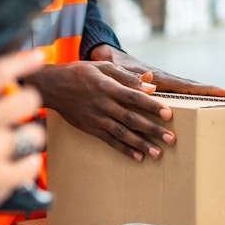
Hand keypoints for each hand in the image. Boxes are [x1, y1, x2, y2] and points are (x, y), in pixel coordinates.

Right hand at [0, 50, 45, 212]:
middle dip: (28, 103)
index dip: (21, 62)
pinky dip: (26, 164)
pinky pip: (33, 162)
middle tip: (17, 112)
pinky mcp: (1, 179)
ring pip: (34, 133)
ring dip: (26, 138)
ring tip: (8, 146)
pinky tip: (9, 165)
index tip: (37, 56)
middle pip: (27, 99)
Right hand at [25, 60, 172, 161]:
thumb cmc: (80, 73)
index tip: (169, 114)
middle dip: (152, 129)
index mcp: (107, 87)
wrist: (53, 86)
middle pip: (132, 118)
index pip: (134, 97)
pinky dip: (124, 150)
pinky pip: (109, 141)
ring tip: (158, 153)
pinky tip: (138, 157)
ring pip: (122, 133)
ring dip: (141, 144)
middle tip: (171, 139)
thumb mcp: (102, 67)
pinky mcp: (91, 128)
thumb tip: (150, 85)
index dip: (152, 106)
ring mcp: (97, 118)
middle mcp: (103, 104)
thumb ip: (126, 76)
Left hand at [88, 45, 224, 97]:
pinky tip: (194, 111)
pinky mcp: (155, 88)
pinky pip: (174, 95)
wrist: (106, 57)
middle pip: (191, 88)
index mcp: (157, 77)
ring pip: (185, 92)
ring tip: (220, 105)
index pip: (186, 85)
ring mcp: (161, 84)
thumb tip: (151, 85)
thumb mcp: (119, 72)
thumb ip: (132, 78)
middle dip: (210, 92)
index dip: (205, 89)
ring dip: (201, 97)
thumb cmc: (111, 65)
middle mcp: (162, 81)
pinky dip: (186, 100)